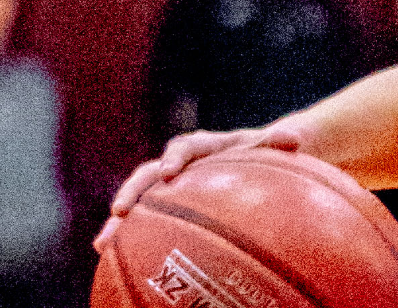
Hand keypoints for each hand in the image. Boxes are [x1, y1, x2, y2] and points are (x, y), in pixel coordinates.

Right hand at [92, 124, 302, 251]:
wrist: (254, 154)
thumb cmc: (264, 151)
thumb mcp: (273, 146)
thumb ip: (278, 142)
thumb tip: (294, 139)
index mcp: (204, 146)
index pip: (186, 146)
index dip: (176, 157)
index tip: (170, 172)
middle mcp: (179, 163)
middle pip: (149, 174)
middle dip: (132, 191)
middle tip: (119, 211)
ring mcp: (168, 184)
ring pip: (138, 200)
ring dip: (119, 221)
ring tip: (103, 244)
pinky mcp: (166, 203)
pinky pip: (143, 219)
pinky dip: (128, 236)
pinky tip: (110, 258)